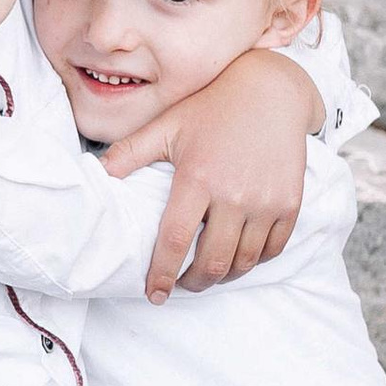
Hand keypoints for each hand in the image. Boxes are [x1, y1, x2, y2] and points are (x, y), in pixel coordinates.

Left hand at [106, 44, 319, 296]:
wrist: (271, 91)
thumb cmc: (212, 106)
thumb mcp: (167, 124)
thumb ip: (130, 152)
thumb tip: (97, 174)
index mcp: (197, 179)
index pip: (175, 241)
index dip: (161, 273)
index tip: (153, 294)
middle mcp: (233, 195)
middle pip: (212, 262)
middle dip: (193, 283)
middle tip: (180, 285)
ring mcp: (265, 202)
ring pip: (243, 261)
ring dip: (223, 276)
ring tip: (208, 273)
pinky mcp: (289, 203)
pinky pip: (272, 249)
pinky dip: (254, 261)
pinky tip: (239, 258)